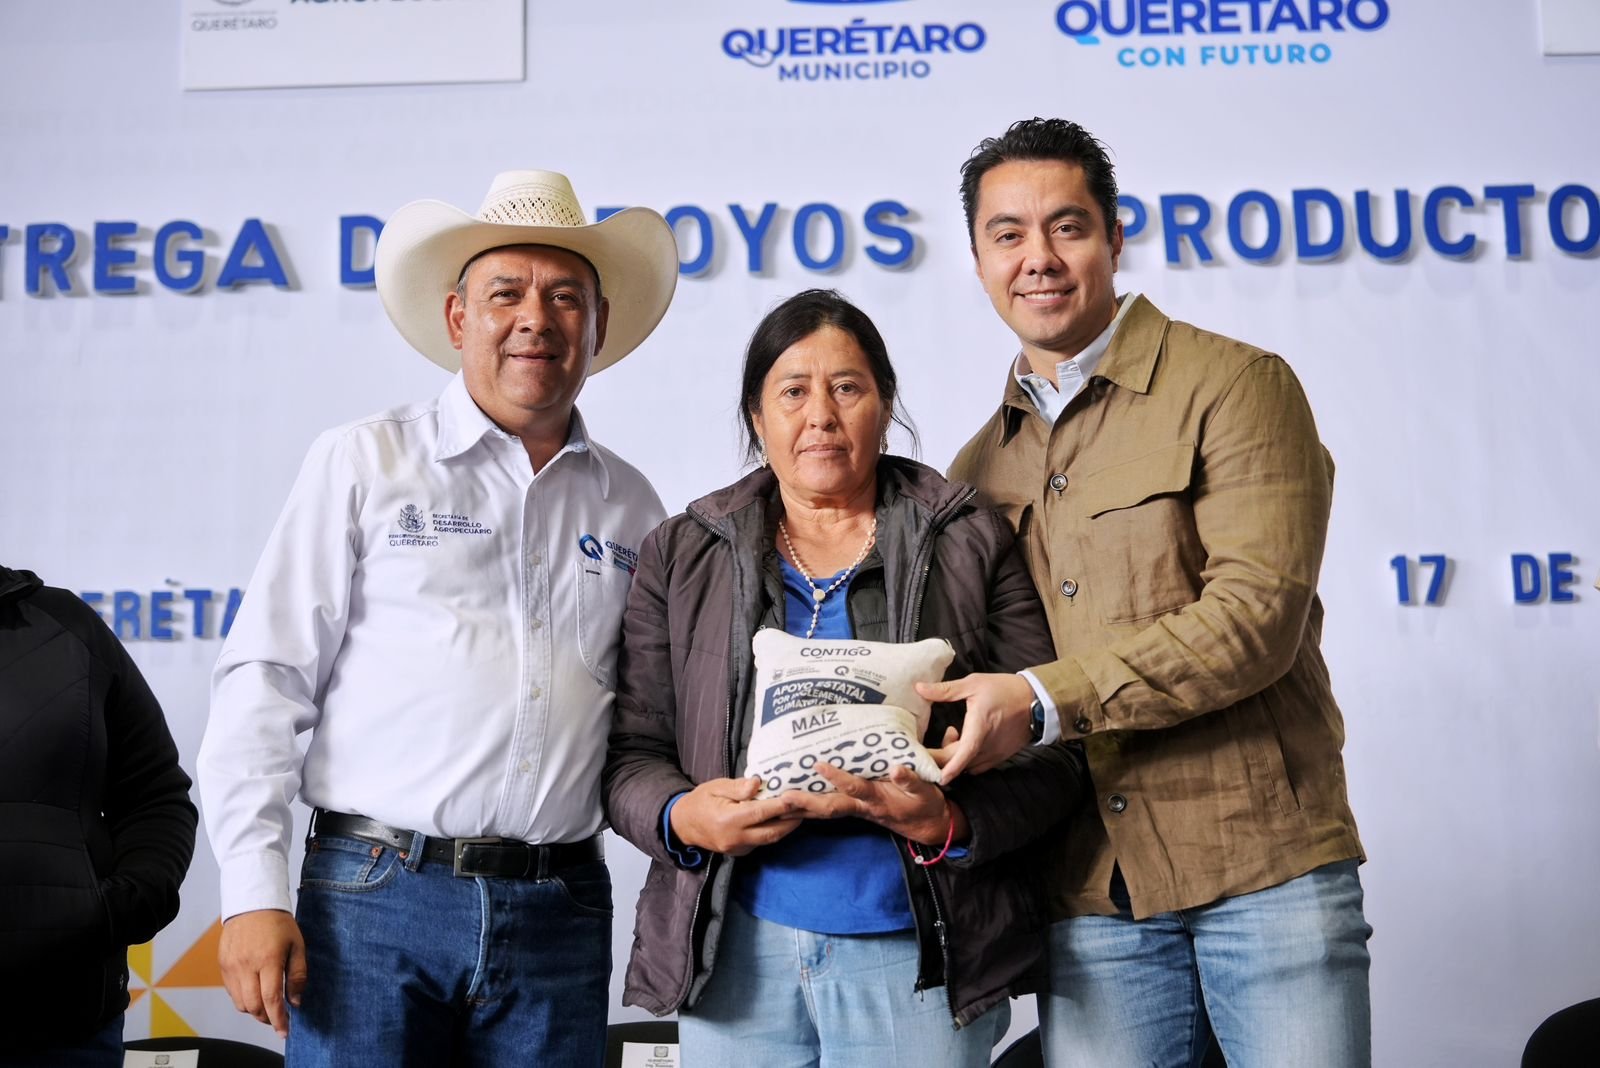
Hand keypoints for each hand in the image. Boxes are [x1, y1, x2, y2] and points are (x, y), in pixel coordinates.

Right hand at [219, 909, 305, 1037]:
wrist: (252, 904)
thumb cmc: (278, 923)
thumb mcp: (297, 945)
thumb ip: (297, 974)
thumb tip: (295, 1001)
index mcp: (268, 960)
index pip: (271, 999)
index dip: (278, 1019)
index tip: (284, 1030)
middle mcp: (246, 966)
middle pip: (254, 1006)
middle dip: (267, 1018)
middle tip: (278, 1018)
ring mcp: (232, 967)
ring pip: (241, 1003)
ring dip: (254, 1010)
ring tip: (267, 1006)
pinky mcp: (223, 966)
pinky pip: (232, 992)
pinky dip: (243, 999)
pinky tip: (255, 993)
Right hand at [670, 777, 805, 855]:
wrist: (683, 825)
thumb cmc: (701, 801)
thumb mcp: (715, 786)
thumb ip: (737, 787)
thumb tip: (758, 783)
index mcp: (729, 820)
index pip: (761, 812)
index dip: (782, 806)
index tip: (797, 797)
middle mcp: (736, 838)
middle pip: (772, 832)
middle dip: (792, 821)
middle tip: (808, 808)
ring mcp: (738, 848)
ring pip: (769, 839)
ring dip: (786, 828)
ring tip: (801, 814)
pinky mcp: (740, 852)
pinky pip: (761, 842)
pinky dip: (773, 832)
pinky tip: (782, 821)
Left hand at [798, 762, 968, 845]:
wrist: (927, 824)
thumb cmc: (925, 804)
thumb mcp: (924, 792)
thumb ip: (911, 780)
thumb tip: (896, 768)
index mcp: (877, 800)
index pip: (854, 788)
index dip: (837, 778)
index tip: (819, 765)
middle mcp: (861, 806)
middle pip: (829, 806)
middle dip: (805, 804)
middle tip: (781, 798)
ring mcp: (855, 809)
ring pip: (823, 811)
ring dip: (800, 809)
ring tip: (775, 802)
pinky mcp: (852, 808)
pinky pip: (826, 810)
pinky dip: (806, 809)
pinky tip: (789, 804)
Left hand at [918, 672, 1036, 783]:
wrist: (1036, 700)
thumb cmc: (1005, 689)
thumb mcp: (973, 684)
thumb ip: (945, 690)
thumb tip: (919, 688)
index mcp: (979, 728)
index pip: (963, 754)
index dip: (949, 768)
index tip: (937, 777)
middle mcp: (988, 746)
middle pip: (960, 762)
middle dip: (941, 758)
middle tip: (928, 747)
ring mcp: (995, 753)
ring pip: (969, 766)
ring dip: (956, 758)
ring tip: (951, 737)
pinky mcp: (1001, 756)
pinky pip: (980, 765)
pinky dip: (968, 761)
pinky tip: (965, 744)